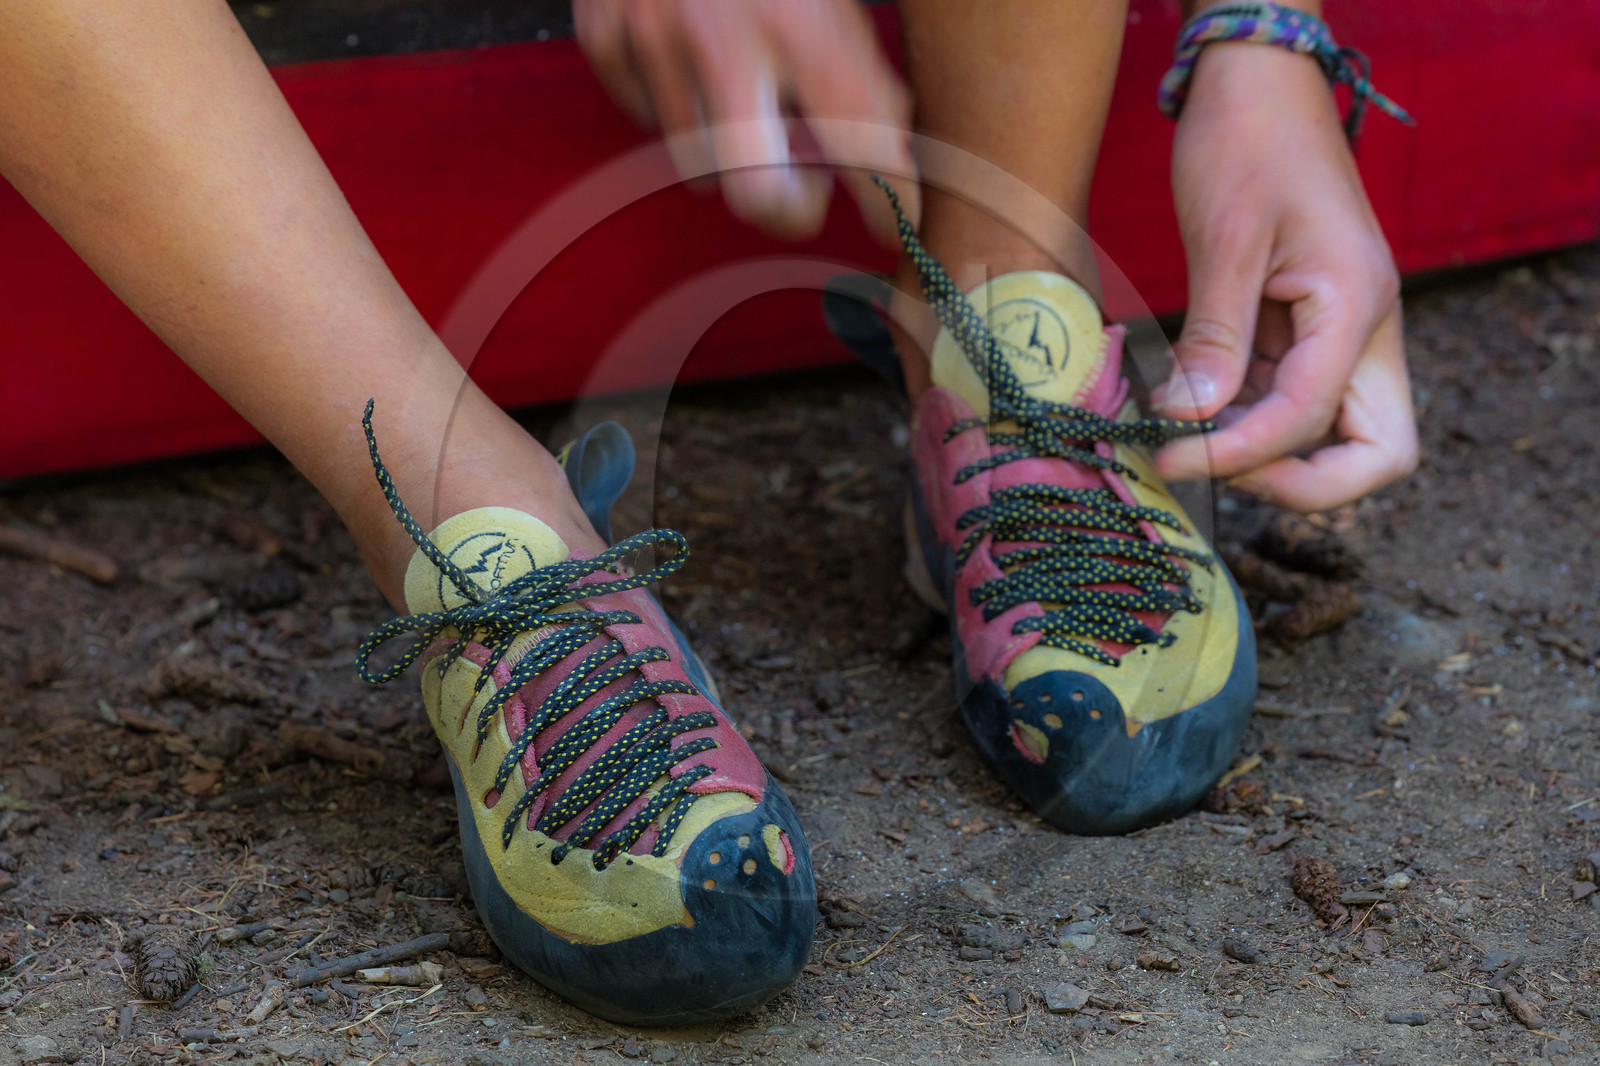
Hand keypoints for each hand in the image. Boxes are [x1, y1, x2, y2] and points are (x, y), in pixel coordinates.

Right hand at [574, 0, 914, 239]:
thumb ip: (858, 62)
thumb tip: (891, 151)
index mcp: (799, 17)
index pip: (861, 140)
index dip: (891, 197)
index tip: (901, 224)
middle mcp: (722, 38)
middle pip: (754, 193)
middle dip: (788, 211)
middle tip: (810, 195)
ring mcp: (654, 42)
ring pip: (698, 165)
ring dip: (733, 154)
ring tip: (754, 108)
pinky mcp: (605, 40)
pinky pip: (646, 119)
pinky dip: (678, 110)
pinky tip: (696, 68)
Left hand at [1151, 41, 1417, 511]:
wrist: (1259, 83)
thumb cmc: (1247, 141)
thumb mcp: (1225, 239)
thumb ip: (1216, 336)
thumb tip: (1191, 418)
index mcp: (1357, 307)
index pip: (1311, 418)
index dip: (1243, 454)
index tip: (1173, 456)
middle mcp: (1366, 331)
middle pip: (1377, 453)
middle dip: (1301, 480)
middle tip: (1215, 465)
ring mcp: (1342, 335)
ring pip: (1335, 435)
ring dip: (1266, 451)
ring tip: (1185, 436)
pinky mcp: (1309, 332)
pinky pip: (1292, 400)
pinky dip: (1247, 416)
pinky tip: (1189, 405)